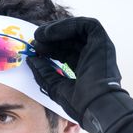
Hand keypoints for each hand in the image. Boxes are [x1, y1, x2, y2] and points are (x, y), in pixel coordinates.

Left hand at [27, 17, 132, 132]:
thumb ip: (44, 73)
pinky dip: (65, 26)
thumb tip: (31, 60)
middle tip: (34, 41)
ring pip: (76, 31)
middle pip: (69, 42)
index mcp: (84, 69)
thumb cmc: (79, 104)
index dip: (49, 50)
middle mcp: (93, 57)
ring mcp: (98, 49)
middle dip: (50, 39)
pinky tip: (49, 33)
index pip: (65, 54)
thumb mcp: (55, 86)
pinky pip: (83, 26)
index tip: (34, 50)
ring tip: (39, 35)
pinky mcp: (101, 41)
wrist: (94, 106)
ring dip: (55, 31)